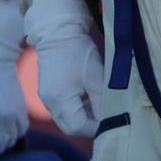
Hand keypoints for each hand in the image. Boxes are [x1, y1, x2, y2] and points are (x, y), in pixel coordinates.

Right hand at [23, 0, 101, 136]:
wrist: (58, 32)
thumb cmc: (79, 53)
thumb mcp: (96, 78)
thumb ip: (102, 103)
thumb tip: (111, 121)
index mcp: (60, 102)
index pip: (79, 128)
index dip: (97, 128)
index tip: (113, 120)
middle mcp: (50, 104)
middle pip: (71, 127)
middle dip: (90, 126)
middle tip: (109, 117)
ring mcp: (47, 98)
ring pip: (67, 119)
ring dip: (85, 117)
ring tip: (102, 107)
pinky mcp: (49, 91)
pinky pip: (63, 109)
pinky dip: (77, 109)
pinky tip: (91, 99)